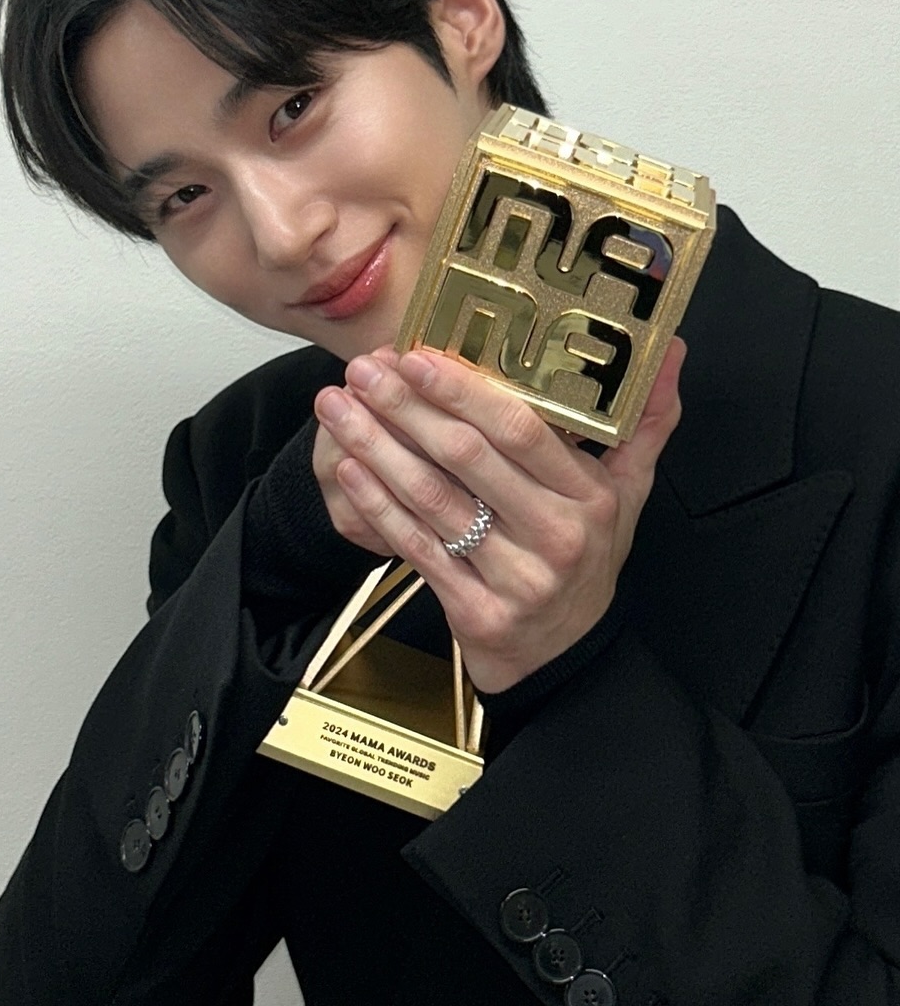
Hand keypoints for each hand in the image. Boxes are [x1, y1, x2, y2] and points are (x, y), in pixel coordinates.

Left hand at [311, 338, 685, 692]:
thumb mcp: (627, 494)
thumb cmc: (586, 559)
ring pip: (431, 498)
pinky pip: (416, 546)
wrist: (565, 657)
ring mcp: (514, 577)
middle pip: (466, 458)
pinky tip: (347, 468)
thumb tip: (668, 348)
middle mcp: (555, 535)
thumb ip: (645, 421)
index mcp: (589, 497)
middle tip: (362, 370)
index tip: (416, 354)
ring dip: (376, 447)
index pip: (522, 431)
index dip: (464, 390)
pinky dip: (376, 504)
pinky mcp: (474, 610)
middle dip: (406, 407)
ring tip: (337, 408)